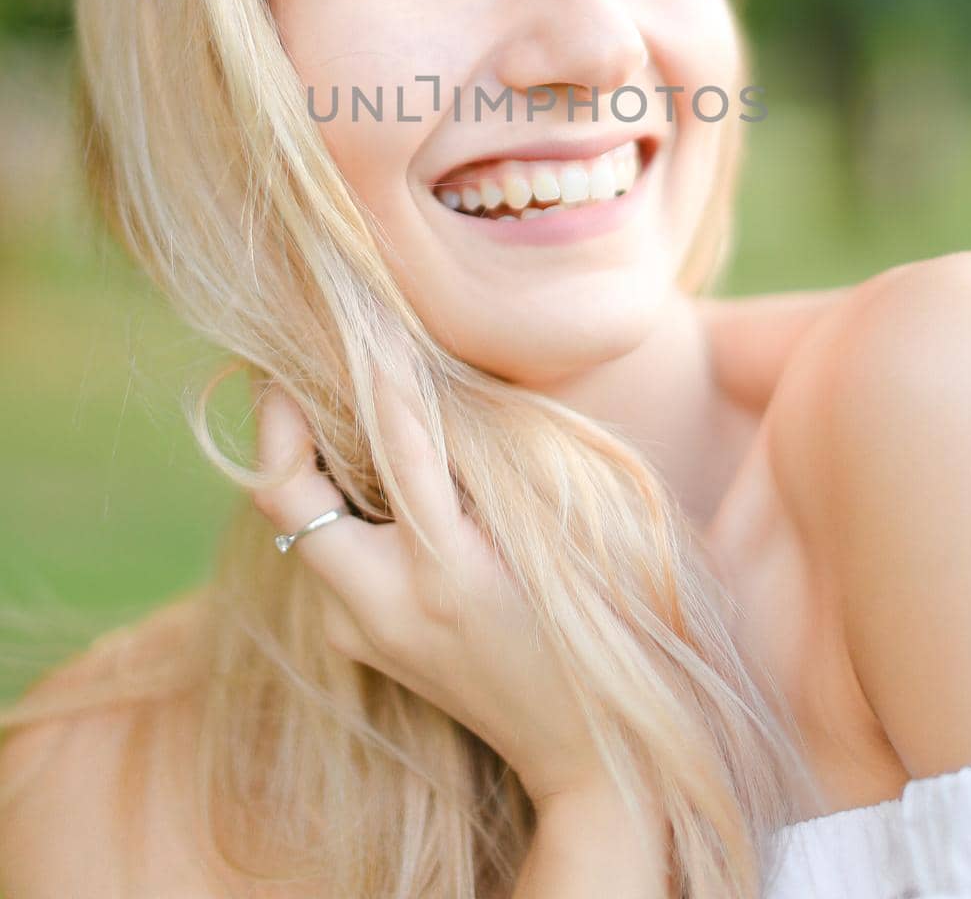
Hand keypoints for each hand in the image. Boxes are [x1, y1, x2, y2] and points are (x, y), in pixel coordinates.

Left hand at [251, 371, 606, 809]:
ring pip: (301, 525)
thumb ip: (472, 459)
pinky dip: (334, 501)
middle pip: (286, 501)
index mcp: (442, 575)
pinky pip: (327, 552)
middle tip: (294, 361)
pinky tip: (356, 462)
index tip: (355, 331)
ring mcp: (359, 631)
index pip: (387, 454)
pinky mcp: (359, 639)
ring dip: (304, 460)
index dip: (362, 386)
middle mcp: (381, 610)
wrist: (578, 744)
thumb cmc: (583, 626)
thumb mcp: (541, 532)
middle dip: (282, 425)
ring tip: (325, 394)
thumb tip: (411, 375)